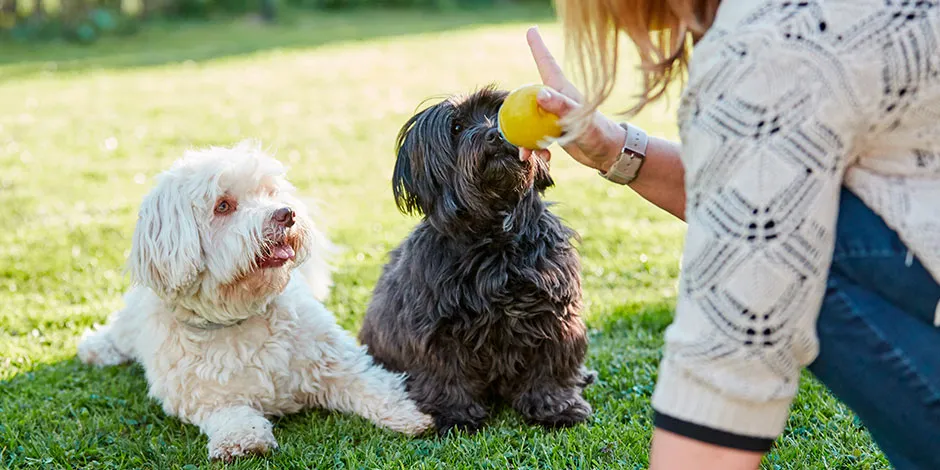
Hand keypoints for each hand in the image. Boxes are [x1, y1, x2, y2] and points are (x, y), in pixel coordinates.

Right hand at [519, 27, 627, 172]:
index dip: (537, 47)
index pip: (546, 64)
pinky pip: (537, 137)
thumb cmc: (600, 134)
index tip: (531, 30)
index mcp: (562, 90)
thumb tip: (539, 94)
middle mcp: (556, 100)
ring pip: (528, 120)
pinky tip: (543, 159)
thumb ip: (561, 107)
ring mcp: (554, 116)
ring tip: (524, 154)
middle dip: (515, 110)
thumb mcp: (580, 121)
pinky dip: (535, 149)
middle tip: (508, 128)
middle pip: (528, 97)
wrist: (610, 154)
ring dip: (523, 138)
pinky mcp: (555, 132)